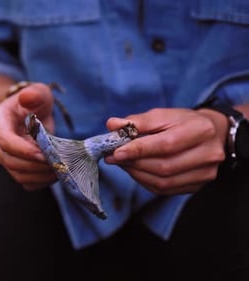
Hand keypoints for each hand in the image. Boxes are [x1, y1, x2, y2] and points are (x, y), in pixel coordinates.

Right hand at [0, 83, 56, 189]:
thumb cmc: (35, 102)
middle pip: (11, 161)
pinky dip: (41, 181)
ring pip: (18, 174)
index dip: (25, 150)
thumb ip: (34, 94)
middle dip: (36, 165)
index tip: (45, 153)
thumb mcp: (39, 93)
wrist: (30, 113)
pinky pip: (26, 182)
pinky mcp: (13, 168)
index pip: (6, 142)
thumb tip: (27, 97)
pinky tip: (56, 173)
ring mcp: (2, 157)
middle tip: (59, 162)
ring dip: (40, 175)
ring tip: (61, 168)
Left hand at [105, 108, 228, 194]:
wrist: (211, 134)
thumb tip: (112, 125)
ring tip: (122, 163)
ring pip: (163, 181)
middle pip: (164, 166)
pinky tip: (135, 171)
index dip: (138, 150)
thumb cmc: (183, 123)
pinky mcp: (197, 186)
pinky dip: (144, 181)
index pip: (166, 144)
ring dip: (136, 173)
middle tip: (113, 157)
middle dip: (134, 162)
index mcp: (201, 130)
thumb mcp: (162, 115)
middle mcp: (208, 154)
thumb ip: (137, 121)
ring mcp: (205, 173)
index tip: (115, 152)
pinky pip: (164, 189)